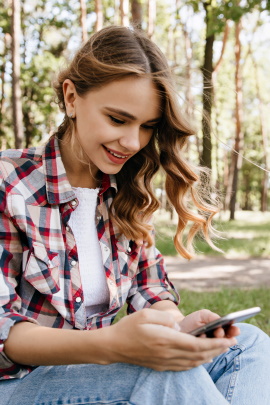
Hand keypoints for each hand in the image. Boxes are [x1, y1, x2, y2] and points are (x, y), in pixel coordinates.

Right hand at [106, 308, 236, 370]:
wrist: (114, 346)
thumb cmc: (129, 327)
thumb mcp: (146, 314)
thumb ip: (165, 317)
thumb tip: (179, 325)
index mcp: (165, 339)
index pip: (196, 345)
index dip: (215, 344)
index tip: (228, 340)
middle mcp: (167, 354)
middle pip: (198, 355)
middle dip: (218, 350)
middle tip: (232, 343)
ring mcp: (164, 362)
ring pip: (193, 363)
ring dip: (210, 357)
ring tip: (221, 349)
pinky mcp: (161, 366)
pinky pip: (184, 367)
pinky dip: (197, 363)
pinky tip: (202, 357)